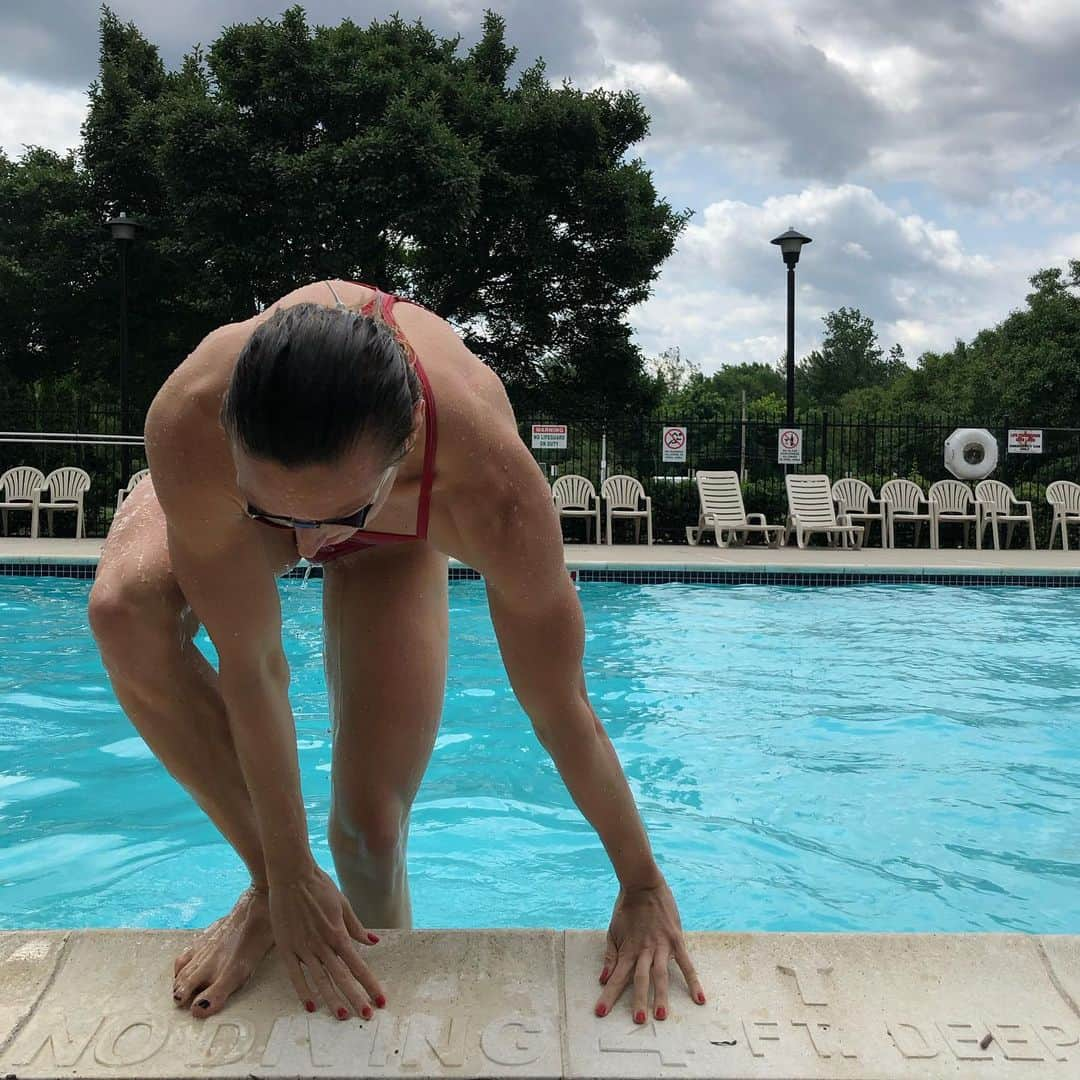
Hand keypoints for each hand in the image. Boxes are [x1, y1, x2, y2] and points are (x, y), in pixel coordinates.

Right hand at [268, 863, 386, 1018]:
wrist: (292, 875)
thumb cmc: (319, 887)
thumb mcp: (343, 904)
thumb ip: (356, 926)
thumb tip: (374, 941)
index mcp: (339, 934)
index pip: (358, 965)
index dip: (370, 984)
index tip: (381, 1000)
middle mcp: (323, 944)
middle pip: (342, 977)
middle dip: (355, 998)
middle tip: (366, 1016)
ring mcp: (304, 947)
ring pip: (320, 979)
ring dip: (332, 999)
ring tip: (342, 1016)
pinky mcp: (287, 948)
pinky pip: (295, 975)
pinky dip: (303, 990)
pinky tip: (310, 1006)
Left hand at [594, 877, 704, 1022]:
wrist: (642, 884)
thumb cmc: (626, 908)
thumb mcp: (613, 930)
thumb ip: (610, 956)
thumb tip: (603, 979)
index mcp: (627, 949)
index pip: (616, 977)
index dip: (608, 996)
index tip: (601, 1012)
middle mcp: (644, 950)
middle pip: (640, 979)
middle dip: (638, 1000)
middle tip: (638, 1020)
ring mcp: (661, 945)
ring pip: (661, 975)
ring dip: (661, 995)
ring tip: (661, 1016)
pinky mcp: (676, 940)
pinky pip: (686, 963)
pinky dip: (693, 981)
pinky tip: (699, 998)